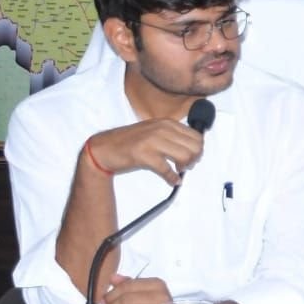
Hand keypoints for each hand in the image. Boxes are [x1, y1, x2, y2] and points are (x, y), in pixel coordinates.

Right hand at [87, 120, 204, 185]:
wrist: (104, 147)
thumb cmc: (130, 141)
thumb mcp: (154, 130)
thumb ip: (173, 135)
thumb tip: (195, 147)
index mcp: (167, 123)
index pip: (196, 136)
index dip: (198, 149)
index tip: (193, 157)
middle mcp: (162, 129)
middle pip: (194, 146)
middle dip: (195, 159)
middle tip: (187, 165)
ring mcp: (152, 141)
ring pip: (184, 156)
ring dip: (185, 167)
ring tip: (179, 170)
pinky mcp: (144, 155)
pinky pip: (167, 169)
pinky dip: (173, 178)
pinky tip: (173, 180)